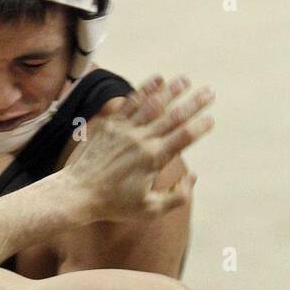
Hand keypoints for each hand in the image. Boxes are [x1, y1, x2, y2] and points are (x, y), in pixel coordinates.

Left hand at [65, 76, 212, 220]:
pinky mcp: (110, 124)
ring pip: (153, 104)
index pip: (184, 137)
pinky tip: (158, 80)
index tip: (211, 119)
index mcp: (153, 159)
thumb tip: (194, 175)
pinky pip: (130, 102)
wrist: (78, 193)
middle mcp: (141, 140)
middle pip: (174, 116)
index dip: (201, 127)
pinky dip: (145, 89)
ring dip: (172, 90)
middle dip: (195, 102)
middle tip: (210, 91)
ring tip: (186, 81)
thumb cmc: (114, 204)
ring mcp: (125, 130)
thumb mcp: (150, 210)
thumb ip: (178, 195)